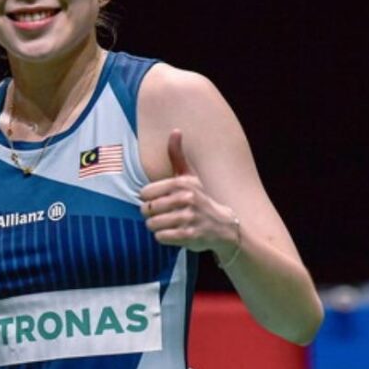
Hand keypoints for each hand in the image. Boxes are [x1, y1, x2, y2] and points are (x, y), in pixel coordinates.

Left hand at [139, 130, 237, 257]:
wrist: (224, 225)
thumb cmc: (200, 198)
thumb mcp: (189, 176)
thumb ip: (177, 155)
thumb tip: (175, 130)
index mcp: (181, 183)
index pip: (144, 193)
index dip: (149, 199)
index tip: (161, 200)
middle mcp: (185, 199)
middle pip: (146, 210)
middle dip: (152, 215)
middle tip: (165, 214)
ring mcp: (188, 218)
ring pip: (152, 225)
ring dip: (157, 227)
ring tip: (170, 223)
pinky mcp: (189, 235)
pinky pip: (161, 237)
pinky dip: (164, 237)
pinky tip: (175, 232)